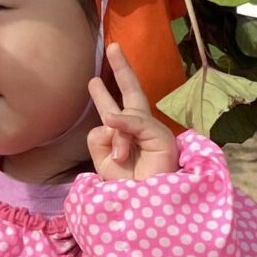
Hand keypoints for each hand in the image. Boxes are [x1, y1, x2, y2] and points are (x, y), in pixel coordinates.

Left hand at [85, 46, 178, 180]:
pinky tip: (113, 123)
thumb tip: (110, 121)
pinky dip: (124, 126)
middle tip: (113, 47)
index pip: (115, 107)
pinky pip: (137, 124)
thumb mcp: (104, 161)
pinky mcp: (163, 138)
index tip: (93, 78)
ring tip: (121, 160)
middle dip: (122, 69)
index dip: (105, 92)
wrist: (143, 209)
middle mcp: (141, 130)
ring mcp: (154, 132)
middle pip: (132, 92)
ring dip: (118, 140)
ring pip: (126, 116)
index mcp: (125, 135)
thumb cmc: (125, 188)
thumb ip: (102, 138)